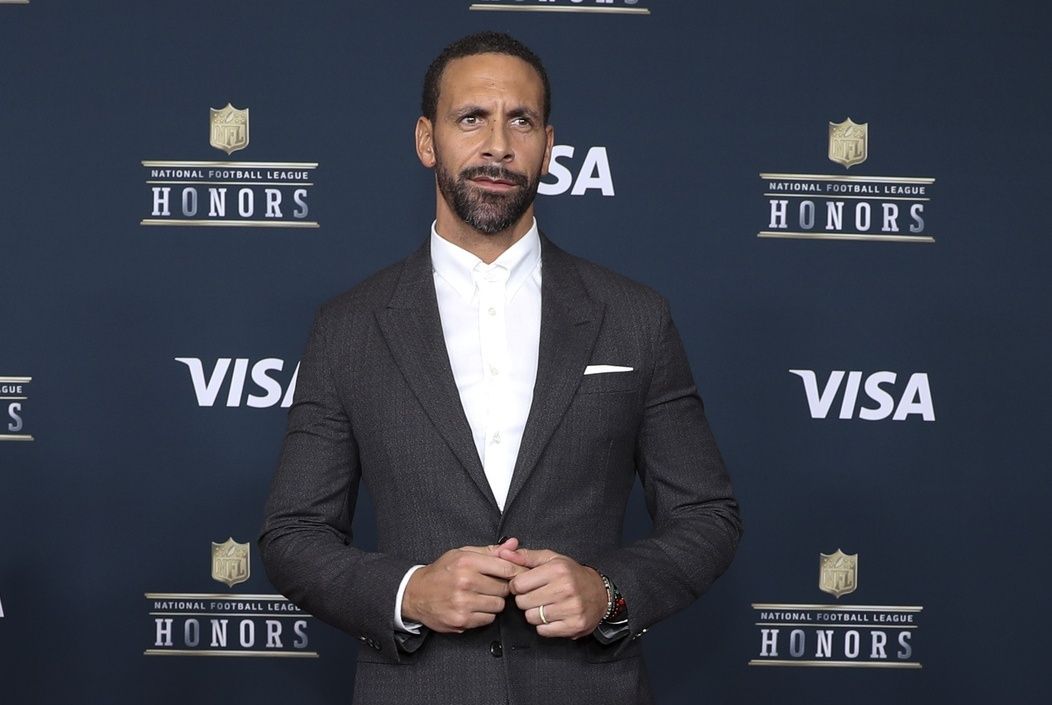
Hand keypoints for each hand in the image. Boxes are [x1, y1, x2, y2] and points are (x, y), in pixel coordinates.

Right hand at [402, 538, 526, 632]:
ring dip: (494, 602)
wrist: (416, 594)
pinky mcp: (461, 620)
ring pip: (498, 605)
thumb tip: (514, 544)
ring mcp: (463, 603)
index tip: (523, 574)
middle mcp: (465, 582)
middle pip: (504, 588)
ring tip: (482, 596)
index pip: (506, 567)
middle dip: (503, 587)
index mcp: (467, 562)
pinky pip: (488, 619)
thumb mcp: (462, 553)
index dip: (518, 572)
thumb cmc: (442, 571)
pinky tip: (474, 606)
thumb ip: (490, 550)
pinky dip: (485, 614)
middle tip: (493, 585)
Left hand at [498, 547, 607, 638]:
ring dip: (533, 613)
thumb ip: (526, 556)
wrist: (600, 593)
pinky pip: (543, 630)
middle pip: (523, 602)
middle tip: (536, 595)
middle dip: (525, 600)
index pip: (518, 584)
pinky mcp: (573, 626)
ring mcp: (570, 609)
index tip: (524, 585)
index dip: (517, 586)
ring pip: (531, 617)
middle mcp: (565, 589)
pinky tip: (552, 616)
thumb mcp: (551, 559)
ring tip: (544, 605)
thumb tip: (503, 551)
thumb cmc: (571, 574)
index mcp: (557, 570)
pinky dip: (544, 626)